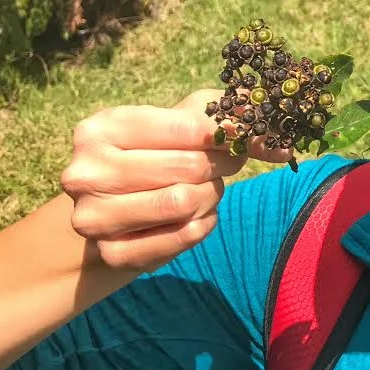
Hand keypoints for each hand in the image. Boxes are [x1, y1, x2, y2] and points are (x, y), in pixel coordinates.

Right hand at [61, 89, 293, 273]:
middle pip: (191, 167)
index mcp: (102, 128)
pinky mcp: (112, 252)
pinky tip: (193, 215)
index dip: (230, 132)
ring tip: (202, 188)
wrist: (115, 204)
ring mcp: (94, 216)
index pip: (190, 127)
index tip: (252, 135)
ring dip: (210, 195)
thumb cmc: (159, 149)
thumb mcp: (188, 120)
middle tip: (221, 165)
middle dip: (219, 166)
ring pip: (187, 202)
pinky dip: (203, 224)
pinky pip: (185, 236)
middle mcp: (86, 172)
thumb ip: (234, 116)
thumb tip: (282, 140)